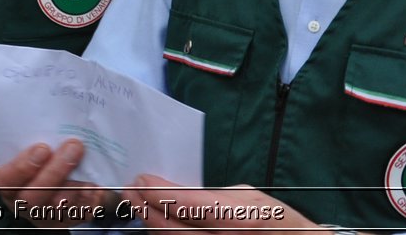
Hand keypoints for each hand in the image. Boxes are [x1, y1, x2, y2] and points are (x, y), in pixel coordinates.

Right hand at [0, 140, 115, 227]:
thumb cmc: (39, 155)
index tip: (43, 147)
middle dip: (55, 172)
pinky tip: (96, 185)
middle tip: (74, 146)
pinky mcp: (67, 220)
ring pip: (58, 208)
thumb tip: (45, 103)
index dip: (22, 166)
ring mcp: (46, 214)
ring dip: (75, 186)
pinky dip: (89, 200)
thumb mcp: (28, 144)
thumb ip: (32, 136)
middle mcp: (24, 202)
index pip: (6, 180)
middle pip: (34, 197)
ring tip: (88, 163)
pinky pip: (79, 214)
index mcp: (9, 183)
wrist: (56, 175)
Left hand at [123, 179, 320, 230]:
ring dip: (151, 224)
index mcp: (234, 217)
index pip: (185, 205)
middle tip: (130, 191)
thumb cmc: (275, 219)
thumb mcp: (247, 195)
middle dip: (146, 207)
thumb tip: (181, 192)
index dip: (159, 192)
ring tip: (138, 206)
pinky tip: (156, 225)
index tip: (142, 179)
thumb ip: (213, 195)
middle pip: (172, 227)